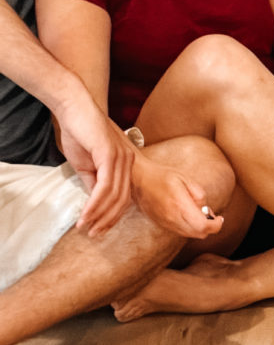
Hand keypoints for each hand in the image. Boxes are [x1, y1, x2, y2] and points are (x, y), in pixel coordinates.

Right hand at [54, 93, 133, 234]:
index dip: (111, 216)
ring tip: (85, 227)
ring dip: (98, 215)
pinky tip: (85, 214)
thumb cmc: (79, 133)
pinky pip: (105, 186)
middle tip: (92, 234)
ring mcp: (122, 158)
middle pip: (123, 200)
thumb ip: (92, 182)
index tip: (97, 229)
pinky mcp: (110, 155)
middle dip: (107, 220)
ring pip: (114, 196)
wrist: (73, 109)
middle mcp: (128, 162)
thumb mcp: (86, 165)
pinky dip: (95, 203)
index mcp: (125, 164)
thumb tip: (93, 203)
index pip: (124, 197)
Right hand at [127, 151, 224, 240]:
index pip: (203, 226)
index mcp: (180, 205)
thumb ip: (200, 195)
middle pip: (199, 234)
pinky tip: (187, 214)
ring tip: (198, 212)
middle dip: (209, 227)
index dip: (216, 226)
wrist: (139, 180)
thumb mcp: (186, 178)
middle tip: (210, 214)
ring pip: (190, 234)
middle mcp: (172, 218)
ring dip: (199, 228)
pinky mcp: (161, 225)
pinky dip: (189, 227)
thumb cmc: (164, 176)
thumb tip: (206, 210)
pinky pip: (180, 232)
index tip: (220, 219)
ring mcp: (166, 223)